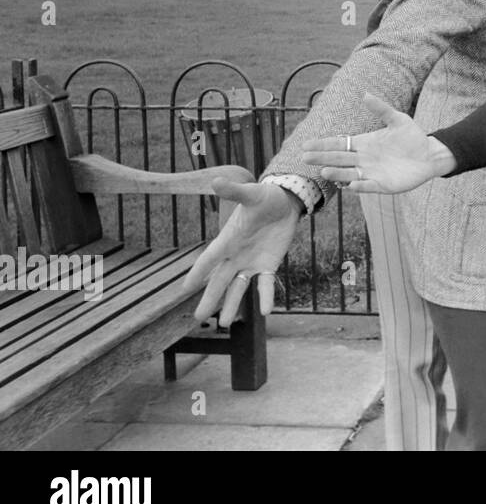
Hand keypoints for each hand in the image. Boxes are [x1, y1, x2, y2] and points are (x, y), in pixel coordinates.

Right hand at [182, 181, 299, 326]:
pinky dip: (266, 296)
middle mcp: (236, 254)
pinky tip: (266, 311)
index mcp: (228, 238)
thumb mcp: (251, 194)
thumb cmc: (264, 197)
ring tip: (222, 323)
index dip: (198, 272)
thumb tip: (216, 180)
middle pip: (220, 280)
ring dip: (231, 304)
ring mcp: (251, 262)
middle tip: (198, 318)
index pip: (209, 258)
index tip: (184, 289)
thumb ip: (234, 191)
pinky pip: (265, 284)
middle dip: (210, 297)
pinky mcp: (268, 265)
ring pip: (238, 287)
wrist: (285, 203)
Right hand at [301, 93, 452, 192]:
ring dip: (337, 173)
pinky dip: (360, 185)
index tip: (305, 145)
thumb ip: (381, 108)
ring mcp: (372, 172)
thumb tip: (365, 94)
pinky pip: (369, 186)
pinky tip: (352, 184)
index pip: (339, 144)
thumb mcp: (397, 119)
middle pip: (339, 159)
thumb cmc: (412, 136)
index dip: (322, 145)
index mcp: (364, 143)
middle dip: (322, 158)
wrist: (429, 154)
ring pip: (350, 174)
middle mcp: (364, 159)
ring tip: (323, 172)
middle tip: (305, 158)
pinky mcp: (384, 185)